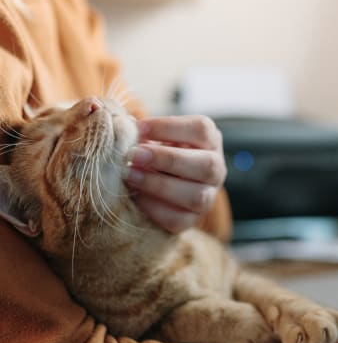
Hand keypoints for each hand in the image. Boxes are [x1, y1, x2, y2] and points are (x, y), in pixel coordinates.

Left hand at [126, 115, 226, 232]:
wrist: (155, 185)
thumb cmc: (155, 152)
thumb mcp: (154, 136)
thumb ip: (140, 130)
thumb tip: (116, 122)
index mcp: (210, 141)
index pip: (201, 129)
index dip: (169, 127)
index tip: (137, 128)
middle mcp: (216, 169)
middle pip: (207, 164)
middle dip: (168, 159)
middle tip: (134, 155)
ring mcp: (208, 197)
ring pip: (197, 196)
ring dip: (160, 185)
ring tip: (130, 175)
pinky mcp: (192, 220)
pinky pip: (179, 219)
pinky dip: (154, 208)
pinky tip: (135, 196)